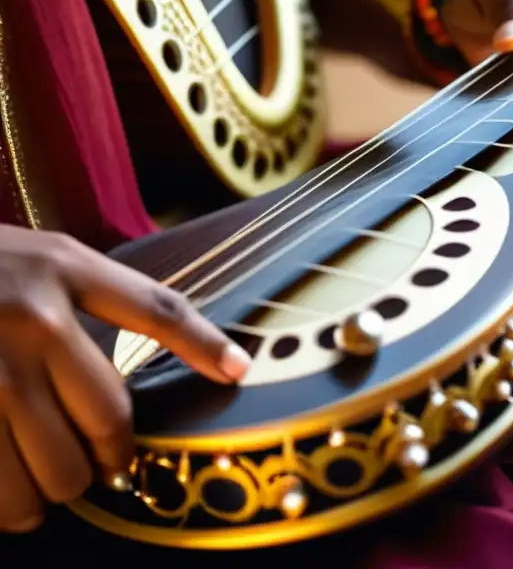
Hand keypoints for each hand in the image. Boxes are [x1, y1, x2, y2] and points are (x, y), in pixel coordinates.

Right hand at [0, 226, 250, 531]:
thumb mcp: (47, 256)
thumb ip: (110, 295)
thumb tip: (198, 349)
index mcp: (61, 273)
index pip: (157, 310)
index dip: (205, 344)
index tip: (239, 371)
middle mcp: (30, 322)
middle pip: (108, 423)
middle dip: (109, 460)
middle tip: (101, 467)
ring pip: (51, 469)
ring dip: (57, 494)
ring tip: (51, 490)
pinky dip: (8, 504)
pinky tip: (9, 494)